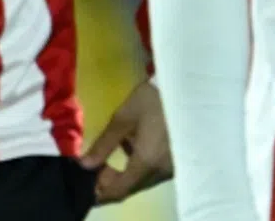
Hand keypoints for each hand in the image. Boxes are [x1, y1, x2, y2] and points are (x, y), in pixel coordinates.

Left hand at [81, 79, 173, 203]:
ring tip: (119, 150)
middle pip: (132, 187)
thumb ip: (103, 144)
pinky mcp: (180, 159)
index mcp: (147, 162)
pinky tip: (138, 145)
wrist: (190, 84)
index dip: (99, 190)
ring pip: (144, 179)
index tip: (89, 178)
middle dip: (113, 180)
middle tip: (100, 164)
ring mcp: (173, 166)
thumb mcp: (124, 117)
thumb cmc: (153, 97)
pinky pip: (156, 171)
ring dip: (128, 172)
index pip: (118, 190)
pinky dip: (142, 165)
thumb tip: (85, 165)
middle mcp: (162, 170)